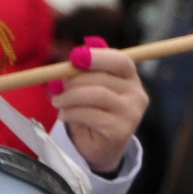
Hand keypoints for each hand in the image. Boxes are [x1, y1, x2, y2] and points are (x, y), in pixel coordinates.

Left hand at [54, 39, 143, 174]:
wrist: (100, 146)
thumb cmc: (93, 110)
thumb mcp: (88, 86)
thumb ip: (86, 69)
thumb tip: (82, 46)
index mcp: (130, 78)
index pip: (121, 61)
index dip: (98, 57)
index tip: (74, 57)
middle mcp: (137, 94)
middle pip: (103, 78)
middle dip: (74, 80)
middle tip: (55, 86)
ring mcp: (131, 113)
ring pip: (97, 95)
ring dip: (69, 97)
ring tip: (57, 101)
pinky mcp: (121, 130)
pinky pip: (90, 115)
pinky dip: (71, 113)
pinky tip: (63, 114)